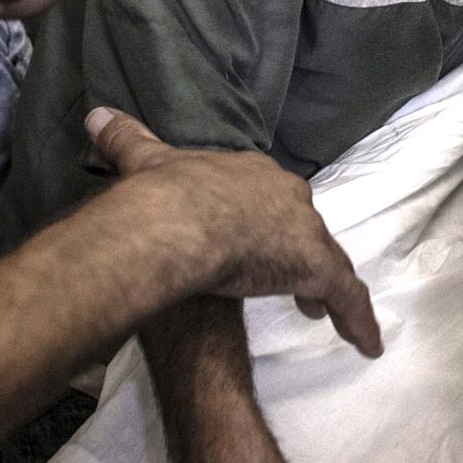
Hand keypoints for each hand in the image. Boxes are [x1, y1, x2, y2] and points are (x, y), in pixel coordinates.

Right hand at [86, 108, 381, 356]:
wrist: (180, 220)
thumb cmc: (163, 194)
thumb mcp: (144, 160)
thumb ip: (125, 138)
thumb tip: (96, 116)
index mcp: (250, 173)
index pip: (266, 193)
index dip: (263, 215)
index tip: (256, 232)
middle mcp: (287, 197)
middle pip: (301, 223)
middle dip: (295, 246)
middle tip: (286, 271)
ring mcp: (305, 232)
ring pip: (327, 260)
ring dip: (323, 283)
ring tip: (313, 310)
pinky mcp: (316, 268)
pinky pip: (346, 297)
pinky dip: (357, 320)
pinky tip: (366, 345)